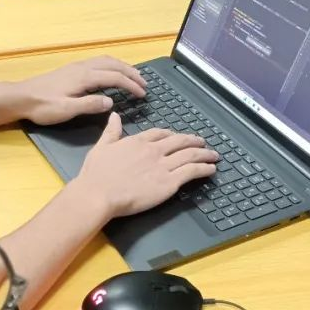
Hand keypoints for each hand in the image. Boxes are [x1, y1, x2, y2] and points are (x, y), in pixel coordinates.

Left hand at [10, 56, 146, 125]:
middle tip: (144, 83)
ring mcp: (76, 66)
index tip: (142, 94)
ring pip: (105, 60)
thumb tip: (111, 102)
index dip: (131, 85)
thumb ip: (90, 105)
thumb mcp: (67, 110)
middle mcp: (82, 67)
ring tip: (133, 76)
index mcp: (84, 77)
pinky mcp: (71, 69)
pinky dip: (111, 65)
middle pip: (113, 64)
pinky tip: (111, 73)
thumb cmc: (43, 106)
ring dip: (122, 67)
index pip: (114, 77)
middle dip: (131, 72)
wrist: (21, 97)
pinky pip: (98, 62)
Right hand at [71, 113, 219, 219]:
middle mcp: (153, 150)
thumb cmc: (96, 174)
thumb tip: (114, 115)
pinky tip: (211, 169)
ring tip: (213, 155)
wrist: (99, 194)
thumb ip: (111, 131)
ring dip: (205, 154)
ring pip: (190, 155)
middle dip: (194, 141)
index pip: (160, 133)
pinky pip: (192, 172)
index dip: (172, 135)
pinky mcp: (169, 183)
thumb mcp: (101, 147)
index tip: (177, 137)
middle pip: (180, 141)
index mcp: (137, 141)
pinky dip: (204, 168)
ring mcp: (163, 166)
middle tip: (203, 142)